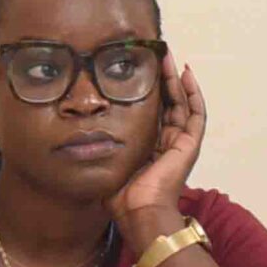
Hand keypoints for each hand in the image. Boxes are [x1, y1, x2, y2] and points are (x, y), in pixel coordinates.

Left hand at [112, 52, 204, 245]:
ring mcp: (180, 143)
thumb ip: (96, 145)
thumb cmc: (118, 194)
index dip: (146, 91)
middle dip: (162, 78)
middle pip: (167, 103)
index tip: (137, 70)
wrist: (138, 211)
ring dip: (175, 79)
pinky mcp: (189, 145)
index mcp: (148, 147)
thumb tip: (71, 134)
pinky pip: (195, 113)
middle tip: (155, 55)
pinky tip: (185, 75)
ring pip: (181, 103)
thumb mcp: (104, 161)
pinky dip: (192, 93)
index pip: (150, 111)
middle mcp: (166, 142)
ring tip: (167, 57)